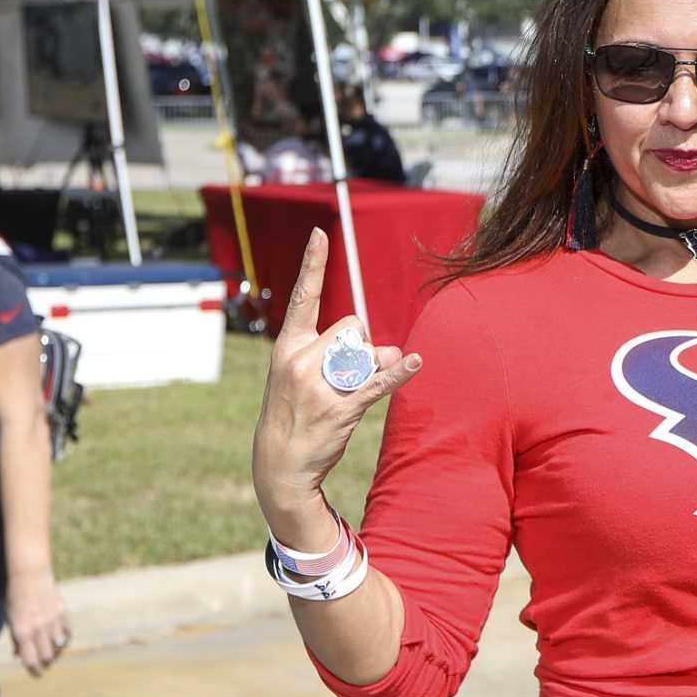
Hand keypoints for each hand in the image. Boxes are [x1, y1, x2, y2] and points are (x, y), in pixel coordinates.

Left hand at [4, 569, 70, 676]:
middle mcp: (40, 629)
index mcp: (23, 632)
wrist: (31, 577)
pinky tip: (59, 639)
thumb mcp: (11, 620)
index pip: (31, 659)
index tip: (36, 674)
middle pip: (48, 656)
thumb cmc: (16, 599)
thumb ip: (16, 639)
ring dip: (55, 652)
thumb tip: (19, 655)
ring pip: (59, 646)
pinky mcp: (63, 614)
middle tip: (43, 665)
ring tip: (51, 652)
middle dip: (45, 664)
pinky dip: (64, 639)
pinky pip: (67, 633)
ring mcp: (54, 621)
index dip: (34, 670)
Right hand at [251, 228, 422, 532]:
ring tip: (346, 393)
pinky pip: (378, 382)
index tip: (320, 233)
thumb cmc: (297, 411)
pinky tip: (416, 362)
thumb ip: (350, 354)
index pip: (303, 297)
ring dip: (371, 367)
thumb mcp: (311, 376)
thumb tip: (392, 351)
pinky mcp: (341, 406)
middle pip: (352, 326)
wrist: (280, 463)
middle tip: (340, 375)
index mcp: (288, 346)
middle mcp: (300, 359)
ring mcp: (319, 383)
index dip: (313, 265)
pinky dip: (399, 373)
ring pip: (367, 352)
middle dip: (357, 344)